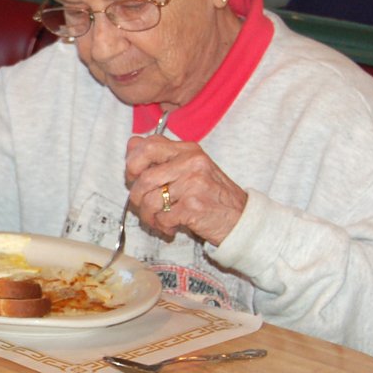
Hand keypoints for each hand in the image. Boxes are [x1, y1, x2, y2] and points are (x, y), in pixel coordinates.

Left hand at [123, 133, 246, 245]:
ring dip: (148, 216)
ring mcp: (193, 184)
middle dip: (136, 195)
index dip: (132, 163)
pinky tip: (171, 227)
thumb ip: (164, 157)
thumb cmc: (212, 194)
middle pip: (143, 176)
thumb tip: (131, 146)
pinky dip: (162, 226)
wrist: (241, 218)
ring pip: (149, 200)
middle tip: (142, 204)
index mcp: (188, 150)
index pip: (146, 145)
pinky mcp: (194, 207)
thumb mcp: (192, 168)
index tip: (134, 177)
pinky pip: (162, 217)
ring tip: (158, 220)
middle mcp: (191, 163)